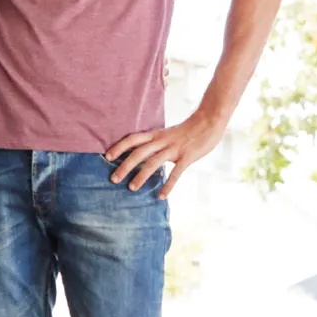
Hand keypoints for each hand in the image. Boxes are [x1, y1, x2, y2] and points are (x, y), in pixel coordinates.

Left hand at [104, 112, 225, 198]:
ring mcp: (175, 148)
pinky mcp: (187, 156)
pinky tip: (161, 196)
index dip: (119, 147)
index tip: (107, 157)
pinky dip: (168, 185)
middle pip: (139, 152)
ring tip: (132, 188)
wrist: (209, 121)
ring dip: (141, 176)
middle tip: (113, 179)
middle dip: (125, 166)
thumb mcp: (167, 133)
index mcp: (156, 134)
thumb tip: (141, 156)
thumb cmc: (187, 130)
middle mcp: (162, 141)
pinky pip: (176, 173)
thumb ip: (155, 143)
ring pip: (154, 162)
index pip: (133, 139)